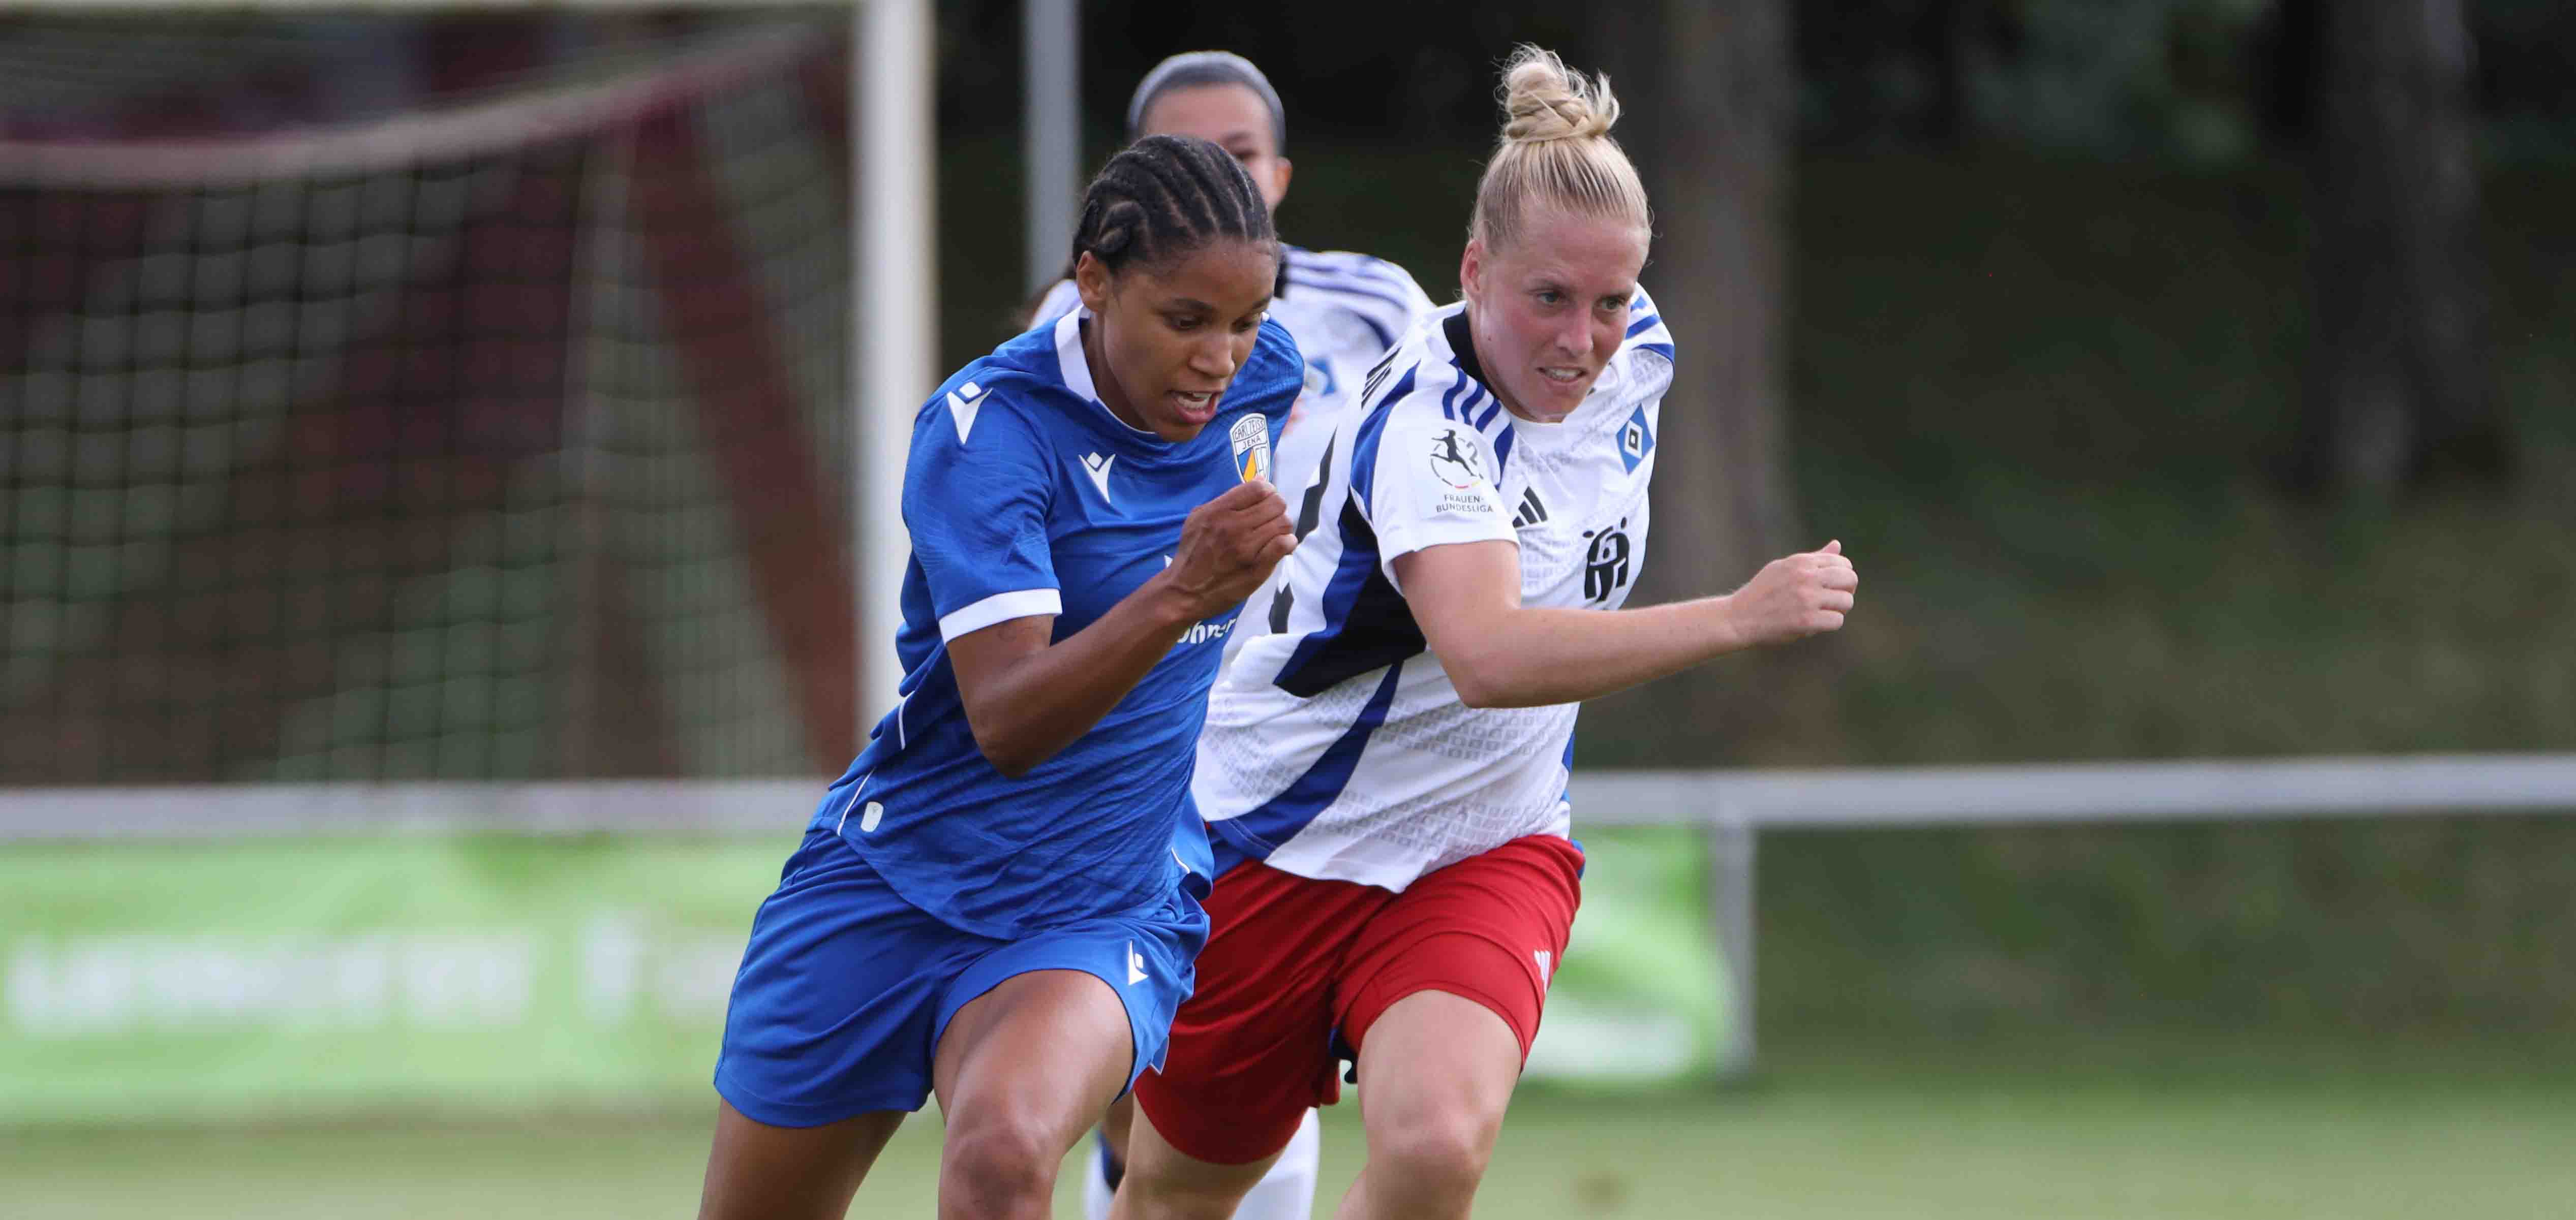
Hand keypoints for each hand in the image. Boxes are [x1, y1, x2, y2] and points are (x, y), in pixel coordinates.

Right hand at [1160, 479, 1295, 618]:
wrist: (1185, 591)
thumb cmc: (1193, 552)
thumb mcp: (1199, 518)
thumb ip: (1230, 498)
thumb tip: (1261, 480)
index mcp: (1218, 511)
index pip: (1259, 488)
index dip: (1267, 491)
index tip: (1264, 501)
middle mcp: (1234, 527)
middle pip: (1276, 504)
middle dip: (1276, 508)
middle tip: (1269, 518)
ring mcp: (1247, 548)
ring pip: (1283, 523)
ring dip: (1282, 526)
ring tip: (1272, 533)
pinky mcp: (1257, 568)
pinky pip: (1284, 545)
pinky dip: (1287, 542)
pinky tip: (1279, 546)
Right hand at [1720, 540, 1856, 647]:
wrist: (1739, 617)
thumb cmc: (1762, 592)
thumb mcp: (1785, 567)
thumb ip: (1813, 558)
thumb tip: (1837, 544)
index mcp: (1801, 562)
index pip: (1842, 563)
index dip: (1843, 576)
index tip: (1833, 586)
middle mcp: (1806, 577)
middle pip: (1850, 579)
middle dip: (1847, 590)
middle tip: (1835, 600)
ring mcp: (1807, 599)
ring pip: (1847, 601)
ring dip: (1839, 609)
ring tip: (1824, 612)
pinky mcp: (1807, 621)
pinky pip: (1837, 621)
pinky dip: (1830, 624)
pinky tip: (1817, 623)